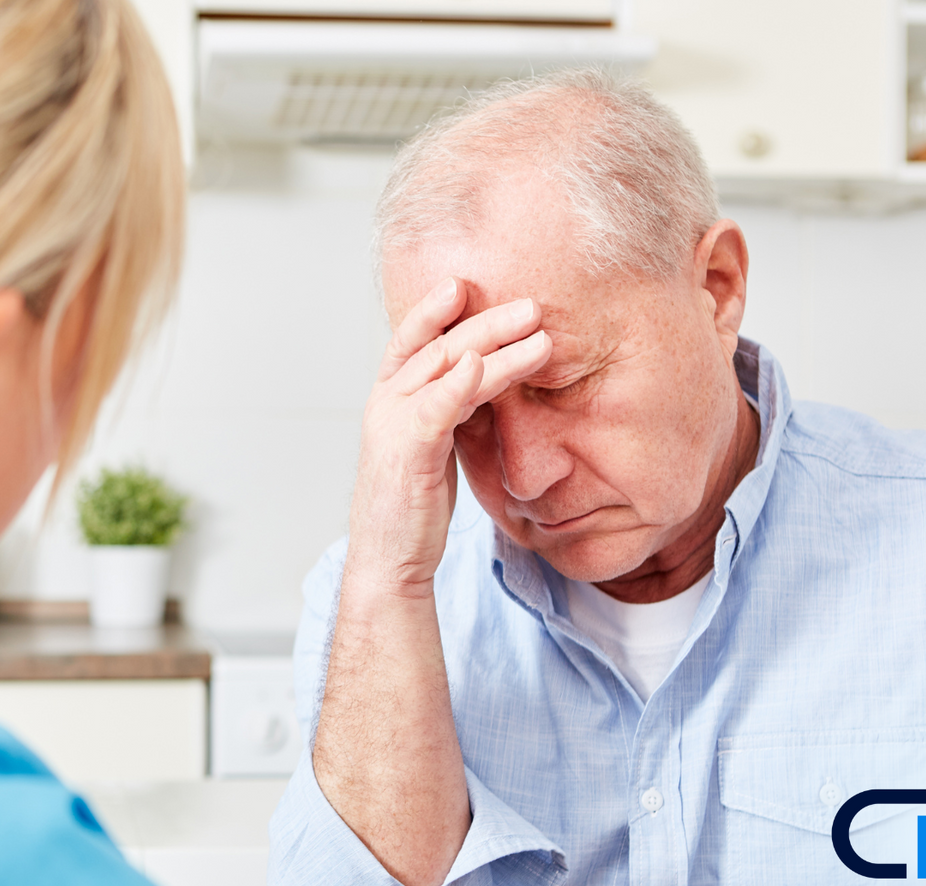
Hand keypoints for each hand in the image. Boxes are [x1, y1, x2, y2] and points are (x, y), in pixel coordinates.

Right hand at [344, 278, 550, 599]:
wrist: (390, 560)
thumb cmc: (413, 507)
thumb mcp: (433, 446)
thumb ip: (451, 408)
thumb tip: (486, 379)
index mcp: (390, 400)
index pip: (411, 340)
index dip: (434, 309)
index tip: (466, 285)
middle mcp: (386, 403)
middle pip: (438, 346)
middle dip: (485, 321)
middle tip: (531, 306)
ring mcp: (393, 425)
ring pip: (446, 369)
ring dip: (494, 346)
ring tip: (539, 335)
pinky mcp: (409, 452)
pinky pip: (436, 407)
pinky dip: (460, 382)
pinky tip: (484, 365)